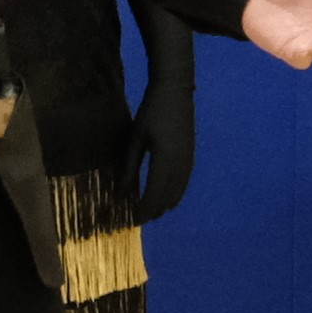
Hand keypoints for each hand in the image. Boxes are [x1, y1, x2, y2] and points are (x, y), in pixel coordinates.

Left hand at [124, 74, 195, 218]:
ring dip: (163, 205)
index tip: (132, 220)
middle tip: (137, 218)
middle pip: (167, 199)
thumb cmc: (151, 112)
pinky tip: (162, 195)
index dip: (143, 210)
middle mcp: (180, 166)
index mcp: (164, 161)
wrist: (176, 92)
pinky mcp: (191, 157)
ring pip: (177, 194)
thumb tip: (120, 193)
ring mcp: (189, 162)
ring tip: (148, 210)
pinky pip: (183, 184)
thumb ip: (128, 168)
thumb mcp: (135, 140)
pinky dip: (172, 195)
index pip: (154, 195)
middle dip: (153, 211)